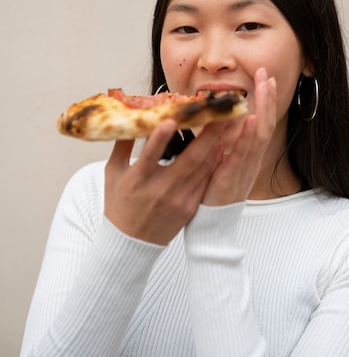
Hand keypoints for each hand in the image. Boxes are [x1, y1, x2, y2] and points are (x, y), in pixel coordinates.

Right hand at [104, 118, 229, 243]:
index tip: (170, 120)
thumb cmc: (119, 203)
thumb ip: (122, 145)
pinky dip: (214, 163)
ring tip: (226, 124)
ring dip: (216, 145)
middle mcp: (160, 190)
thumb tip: (130, 117)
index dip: (159, 139)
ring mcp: (178, 200)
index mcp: (138, 181)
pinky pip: (205, 181)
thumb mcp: (113, 173)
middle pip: (188, 160)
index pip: (149, 157)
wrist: (131, 243)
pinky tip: (222, 147)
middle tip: (218, 113)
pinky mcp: (190, 207)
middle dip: (207, 136)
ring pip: (202, 169)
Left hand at [201, 67, 276, 205]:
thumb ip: (224, 146)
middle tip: (267, 74)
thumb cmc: (213, 197)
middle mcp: (251, 162)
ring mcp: (244, 170)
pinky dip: (248, 137)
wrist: (211, 229)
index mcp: (249, 158)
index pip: (261, 124)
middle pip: (266, 124)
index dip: (266, 102)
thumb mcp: (220, 165)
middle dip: (267, 98)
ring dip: (263, 109)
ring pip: (260, 135)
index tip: (266, 80)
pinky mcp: (231, 179)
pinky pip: (243, 156)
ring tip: (265, 87)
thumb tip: (224, 123)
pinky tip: (251, 120)